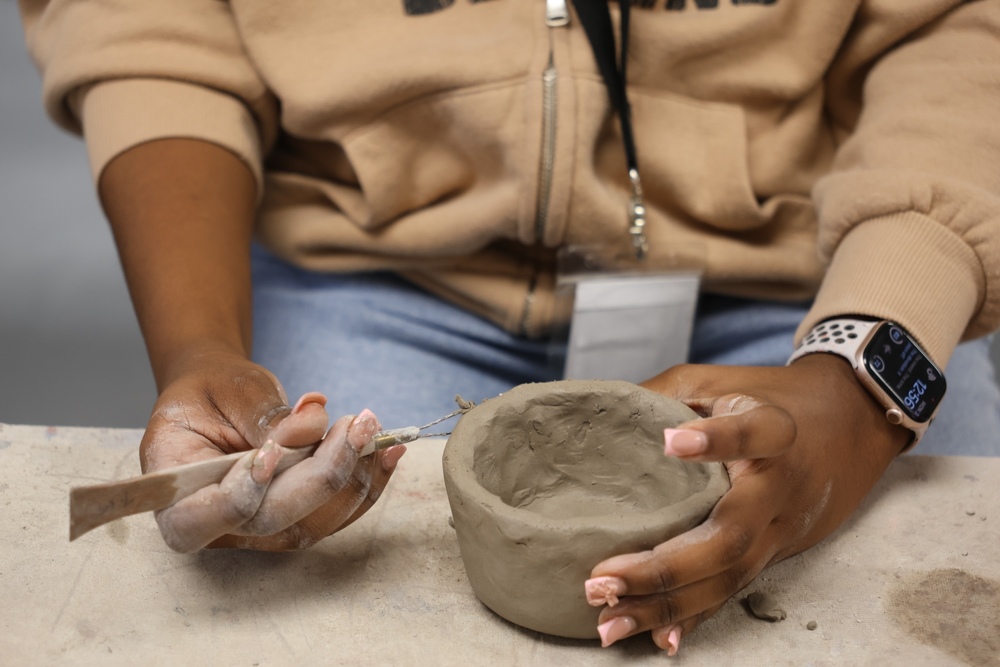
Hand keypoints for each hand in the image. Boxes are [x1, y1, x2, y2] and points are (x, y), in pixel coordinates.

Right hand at [139, 347, 403, 552]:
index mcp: (175, 497)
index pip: (205, 516)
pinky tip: (388, 450)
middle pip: (273, 518)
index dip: (243, 493)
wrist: (221, 397)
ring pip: (313, 523)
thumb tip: (311, 426)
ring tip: (371, 427)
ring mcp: (260, 530)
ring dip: (353, 477)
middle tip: (356, 425)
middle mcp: (218, 526)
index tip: (270, 453)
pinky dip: (367, 481)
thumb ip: (263, 415)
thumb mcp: (228, 391)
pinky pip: (335, 512)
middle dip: (322, 473)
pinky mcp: (295, 520)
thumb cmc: (212, 392)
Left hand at [583, 354, 908, 653]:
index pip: (753, 434)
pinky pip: (732, 591)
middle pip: (729, 537)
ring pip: (727, 578)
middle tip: (602, 578)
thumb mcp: (715, 380)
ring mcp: (779, 529)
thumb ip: (660, 394)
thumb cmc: (768, 397)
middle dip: (663, 566)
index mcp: (773, 430)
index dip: (717, 440)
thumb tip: (593, 415)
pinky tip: (657, 639)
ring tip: (609, 617)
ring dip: (667, 605)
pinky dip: (695, 618)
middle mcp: (779, 488)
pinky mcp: (773, 553)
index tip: (671, 440)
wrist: (850, 423)